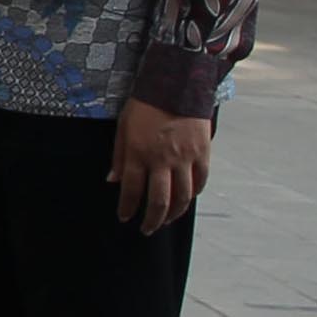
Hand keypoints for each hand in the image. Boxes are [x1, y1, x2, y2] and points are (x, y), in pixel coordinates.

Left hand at [109, 97, 209, 233]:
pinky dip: (193, 194)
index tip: (124, 217)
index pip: (132, 190)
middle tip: (147, 229)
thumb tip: (113, 181)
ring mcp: (185, 158)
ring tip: (166, 220)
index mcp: (138, 154)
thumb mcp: (123, 128)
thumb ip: (119, 157)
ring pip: (182, 196)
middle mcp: (162, 160)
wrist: (176, 86)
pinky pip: (200, 181)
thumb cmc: (144, 106)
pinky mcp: (203, 153)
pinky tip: (186, 200)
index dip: (128, 208)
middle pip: (159, 201)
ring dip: (174, 213)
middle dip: (152, 220)